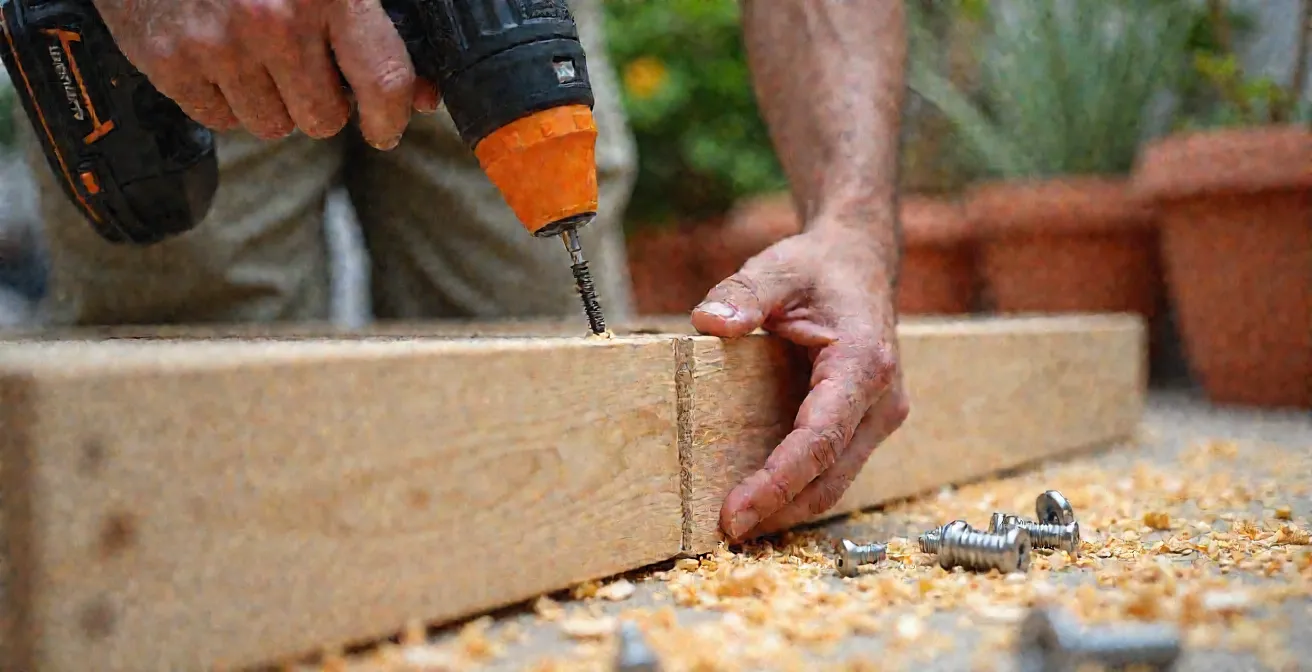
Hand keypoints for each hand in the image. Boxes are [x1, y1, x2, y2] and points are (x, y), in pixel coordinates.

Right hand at [94, 0, 440, 147]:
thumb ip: (377, 31)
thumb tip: (423, 97)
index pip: (383, 83)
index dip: (391, 117)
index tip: (385, 127)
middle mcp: (274, 19)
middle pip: (324, 120)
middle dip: (322, 103)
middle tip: (306, 69)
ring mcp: (217, 43)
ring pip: (272, 125)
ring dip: (273, 102)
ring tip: (257, 54)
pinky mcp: (169, 60)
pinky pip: (220, 119)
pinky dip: (225, 97)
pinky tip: (221, 55)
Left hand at [690, 224, 910, 542]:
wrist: (861, 261)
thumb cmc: (819, 267)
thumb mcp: (777, 268)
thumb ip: (744, 293)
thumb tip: (709, 323)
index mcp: (863, 363)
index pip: (819, 440)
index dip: (777, 482)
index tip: (736, 512)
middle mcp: (882, 399)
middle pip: (830, 476)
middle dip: (779, 509)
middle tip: (726, 532)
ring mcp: (880, 416)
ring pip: (836, 480)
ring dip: (790, 506)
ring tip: (738, 524)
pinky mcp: (868, 423)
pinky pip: (834, 467)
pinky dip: (800, 488)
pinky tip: (762, 498)